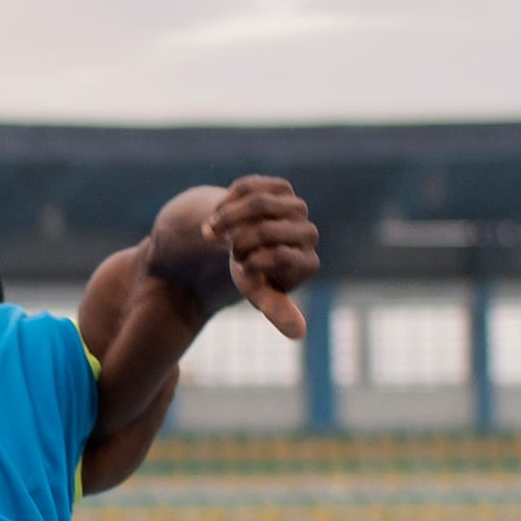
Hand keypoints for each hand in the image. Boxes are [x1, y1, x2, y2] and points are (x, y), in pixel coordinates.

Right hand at [202, 173, 320, 340]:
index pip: (278, 256)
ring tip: (212, 230)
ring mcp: (296, 208)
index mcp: (307, 263)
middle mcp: (308, 234)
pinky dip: (228, 200)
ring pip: (258, 202)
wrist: (241, 243)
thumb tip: (299, 334)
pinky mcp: (281, 188)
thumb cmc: (251, 274)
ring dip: (226, 216)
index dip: (249, 260)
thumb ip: (277, 310)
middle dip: (237, 240)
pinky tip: (221, 212)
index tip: (240, 266)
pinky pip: (249, 186)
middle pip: (267, 229)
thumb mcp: (259, 293)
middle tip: (226, 249)